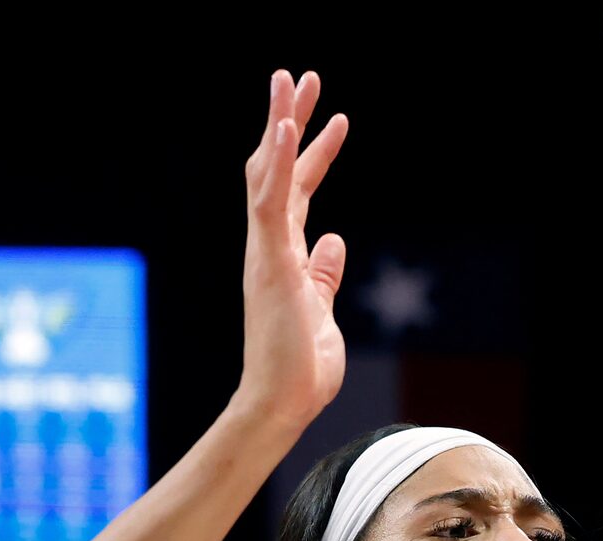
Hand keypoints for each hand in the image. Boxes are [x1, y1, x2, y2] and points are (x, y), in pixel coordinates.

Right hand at [236, 71, 350, 430]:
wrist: (282, 403)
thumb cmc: (300, 366)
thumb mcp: (322, 309)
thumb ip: (324, 273)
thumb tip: (334, 241)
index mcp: (284, 255)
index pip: (297, 191)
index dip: (311, 152)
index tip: (329, 117)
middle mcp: (270, 245)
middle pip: (275, 168)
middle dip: (286, 120)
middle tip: (298, 76)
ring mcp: (267, 251)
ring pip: (268, 173)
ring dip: (279, 124)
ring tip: (291, 81)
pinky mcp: (272, 262)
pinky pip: (271, 203)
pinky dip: (279, 164)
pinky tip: (286, 129)